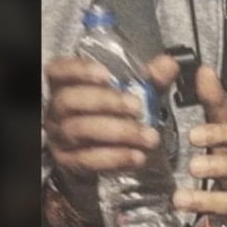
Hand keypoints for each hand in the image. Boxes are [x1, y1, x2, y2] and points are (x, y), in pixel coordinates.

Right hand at [43, 53, 178, 226]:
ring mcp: (60, 137)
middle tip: (137, 107)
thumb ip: (149, 78)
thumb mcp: (132, 91)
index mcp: (67, 85)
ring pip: (81, 131)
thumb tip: (168, 64)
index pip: (59, 70)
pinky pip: (88, 159)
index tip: (106, 74)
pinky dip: (115, 158)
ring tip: (147, 136)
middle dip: (106, 102)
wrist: (96, 151)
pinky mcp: (69, 161)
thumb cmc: (111, 113)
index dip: (79, 70)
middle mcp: (58, 110)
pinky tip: (137, 156)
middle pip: (71, 100)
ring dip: (118, 132)